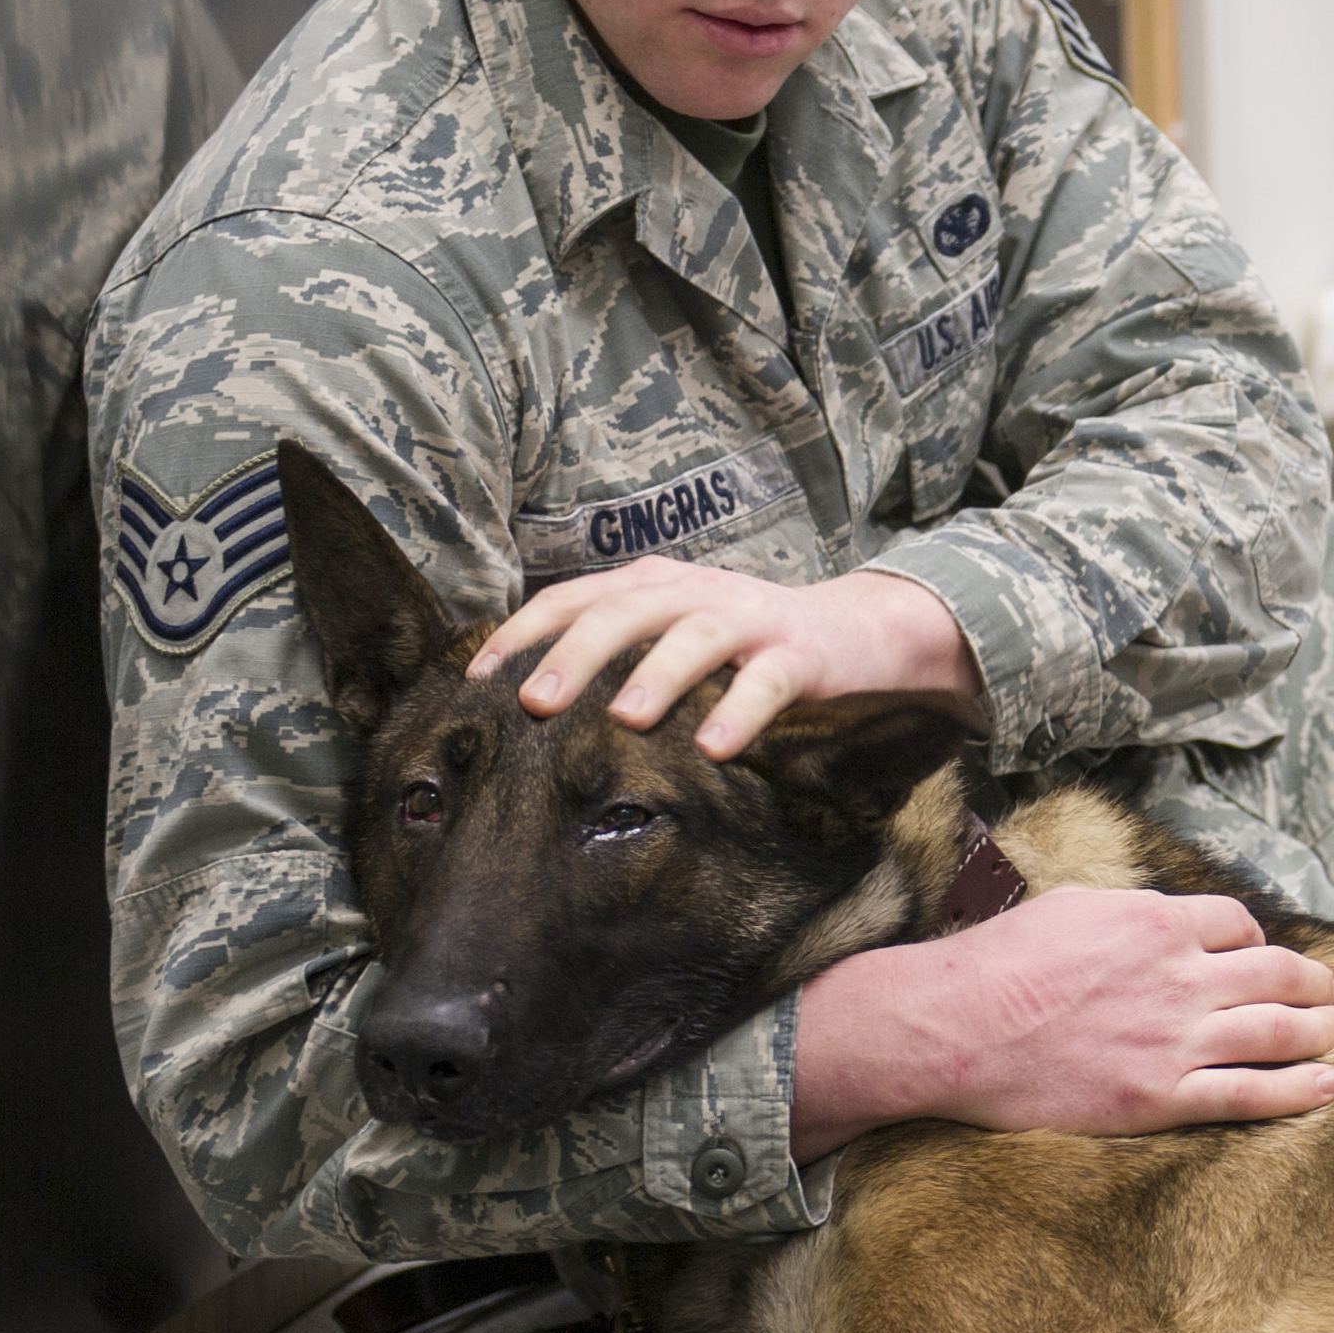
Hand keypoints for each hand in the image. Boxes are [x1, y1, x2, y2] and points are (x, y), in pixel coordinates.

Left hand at [472, 558, 985, 756]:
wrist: (855, 632)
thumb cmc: (746, 645)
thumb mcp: (672, 633)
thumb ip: (616, 650)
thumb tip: (526, 698)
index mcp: (654, 583)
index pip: (575, 598)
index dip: (524, 634)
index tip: (477, 680)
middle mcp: (695, 591)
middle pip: (624, 613)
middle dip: (574, 657)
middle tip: (532, 705)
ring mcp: (749, 619)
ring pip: (694, 637)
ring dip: (656, 675)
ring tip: (623, 718)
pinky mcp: (799, 655)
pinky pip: (765, 683)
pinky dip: (739, 712)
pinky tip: (716, 749)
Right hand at [790, 887, 1333, 1156]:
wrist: (954, 1028)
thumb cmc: (997, 966)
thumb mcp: (1070, 908)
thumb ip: (1127, 914)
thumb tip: (1154, 919)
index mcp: (1155, 922)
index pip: (1237, 927)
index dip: (1258, 944)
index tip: (1263, 959)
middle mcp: (1178, 976)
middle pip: (1275, 975)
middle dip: (1313, 985)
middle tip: (1333, 995)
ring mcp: (1174, 1038)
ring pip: (1276, 1032)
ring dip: (1321, 1032)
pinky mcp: (1160, 1095)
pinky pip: (1248, 1092)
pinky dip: (1297, 1088)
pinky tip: (1328, 1086)